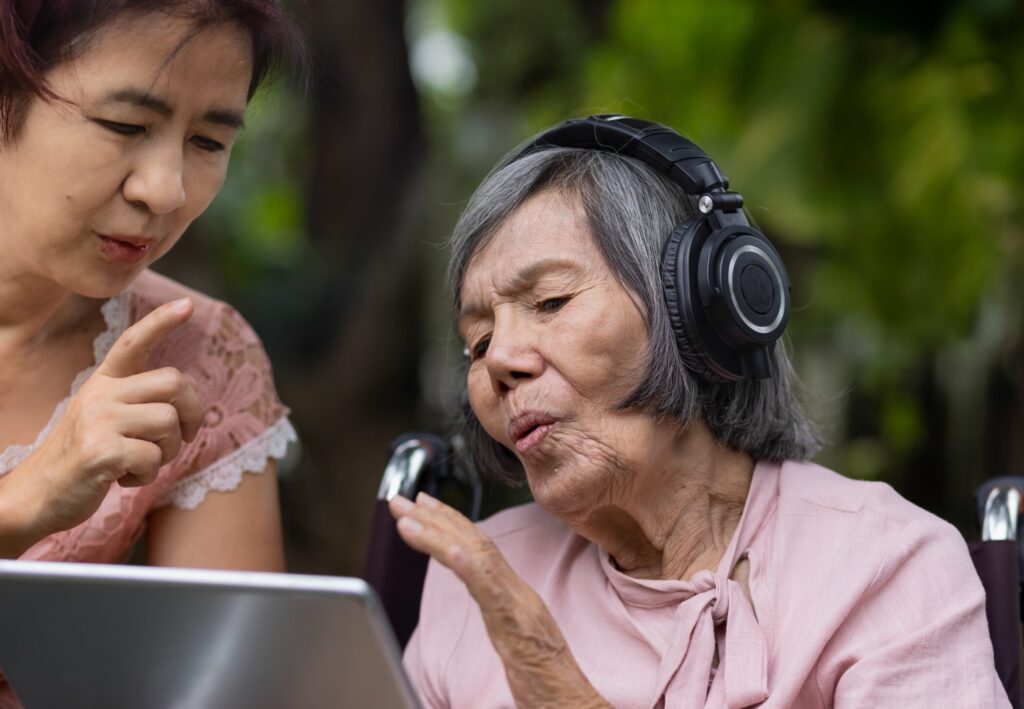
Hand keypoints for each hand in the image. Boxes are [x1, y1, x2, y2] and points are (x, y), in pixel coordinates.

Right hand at [0, 298, 202, 554]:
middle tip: (185, 436)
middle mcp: (100, 394)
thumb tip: (186, 398)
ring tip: (142, 462)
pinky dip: (148, 475)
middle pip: (175, 383)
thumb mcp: (103, 420)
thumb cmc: (83, 459)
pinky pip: (153, 457)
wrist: (36, 496)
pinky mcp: (100, 450)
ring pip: (169, 422)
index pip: (133, 343)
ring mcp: (98, 420)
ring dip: (168, 451)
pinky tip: (123, 478)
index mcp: (102, 383)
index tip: (187, 305)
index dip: (161, 322)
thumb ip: (137, 402)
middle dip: (193, 413)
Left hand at [390, 493, 611, 708]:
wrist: (572, 704)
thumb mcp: (518, 638)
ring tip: (408, 521)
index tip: (422, 502)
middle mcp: (516, 592)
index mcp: (514, 593)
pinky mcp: (517, 627)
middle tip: (399, 501)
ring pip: (477, 559)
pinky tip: (451, 551)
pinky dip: (470, 567)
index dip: (449, 519)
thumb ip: (501, 610)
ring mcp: (518, 606)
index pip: (479, 545)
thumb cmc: (548, 681)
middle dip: (433, 518)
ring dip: (439, 536)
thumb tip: (483, 592)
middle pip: (473, 543)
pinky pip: (492, 592)